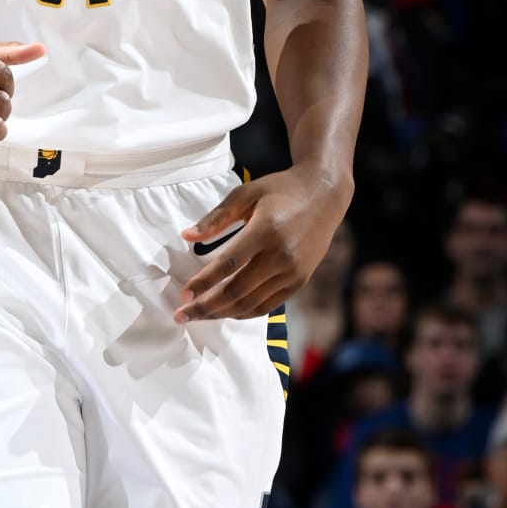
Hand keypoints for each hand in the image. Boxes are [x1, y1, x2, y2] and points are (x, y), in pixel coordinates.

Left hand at [177, 168, 350, 324]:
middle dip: (205, 307)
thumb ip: (216, 217)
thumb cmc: (281, 191)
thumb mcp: (246, 193)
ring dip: (221, 314)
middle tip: (182, 315)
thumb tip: (186, 236)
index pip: (227, 265)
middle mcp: (281, 256)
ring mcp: (293, 272)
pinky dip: (244, 312)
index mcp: (265, 231)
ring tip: (198, 316)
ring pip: (251, 303)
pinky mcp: (300, 281)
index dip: (203, 283)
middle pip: (237, 291)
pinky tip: (225, 312)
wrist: (324, 195)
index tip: (183, 295)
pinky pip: (268, 305)